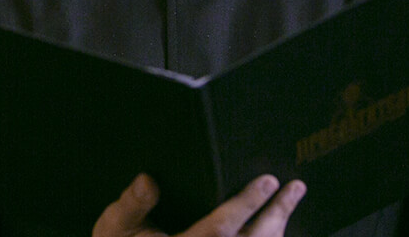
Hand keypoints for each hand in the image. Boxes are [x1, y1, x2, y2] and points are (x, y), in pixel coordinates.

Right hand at [93, 173, 305, 236]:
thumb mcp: (116, 225)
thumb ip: (132, 203)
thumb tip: (147, 180)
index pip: (221, 227)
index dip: (247, 203)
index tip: (267, 181)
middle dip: (276, 214)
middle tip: (292, 187)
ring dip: (277, 228)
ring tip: (289, 202)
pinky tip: (274, 227)